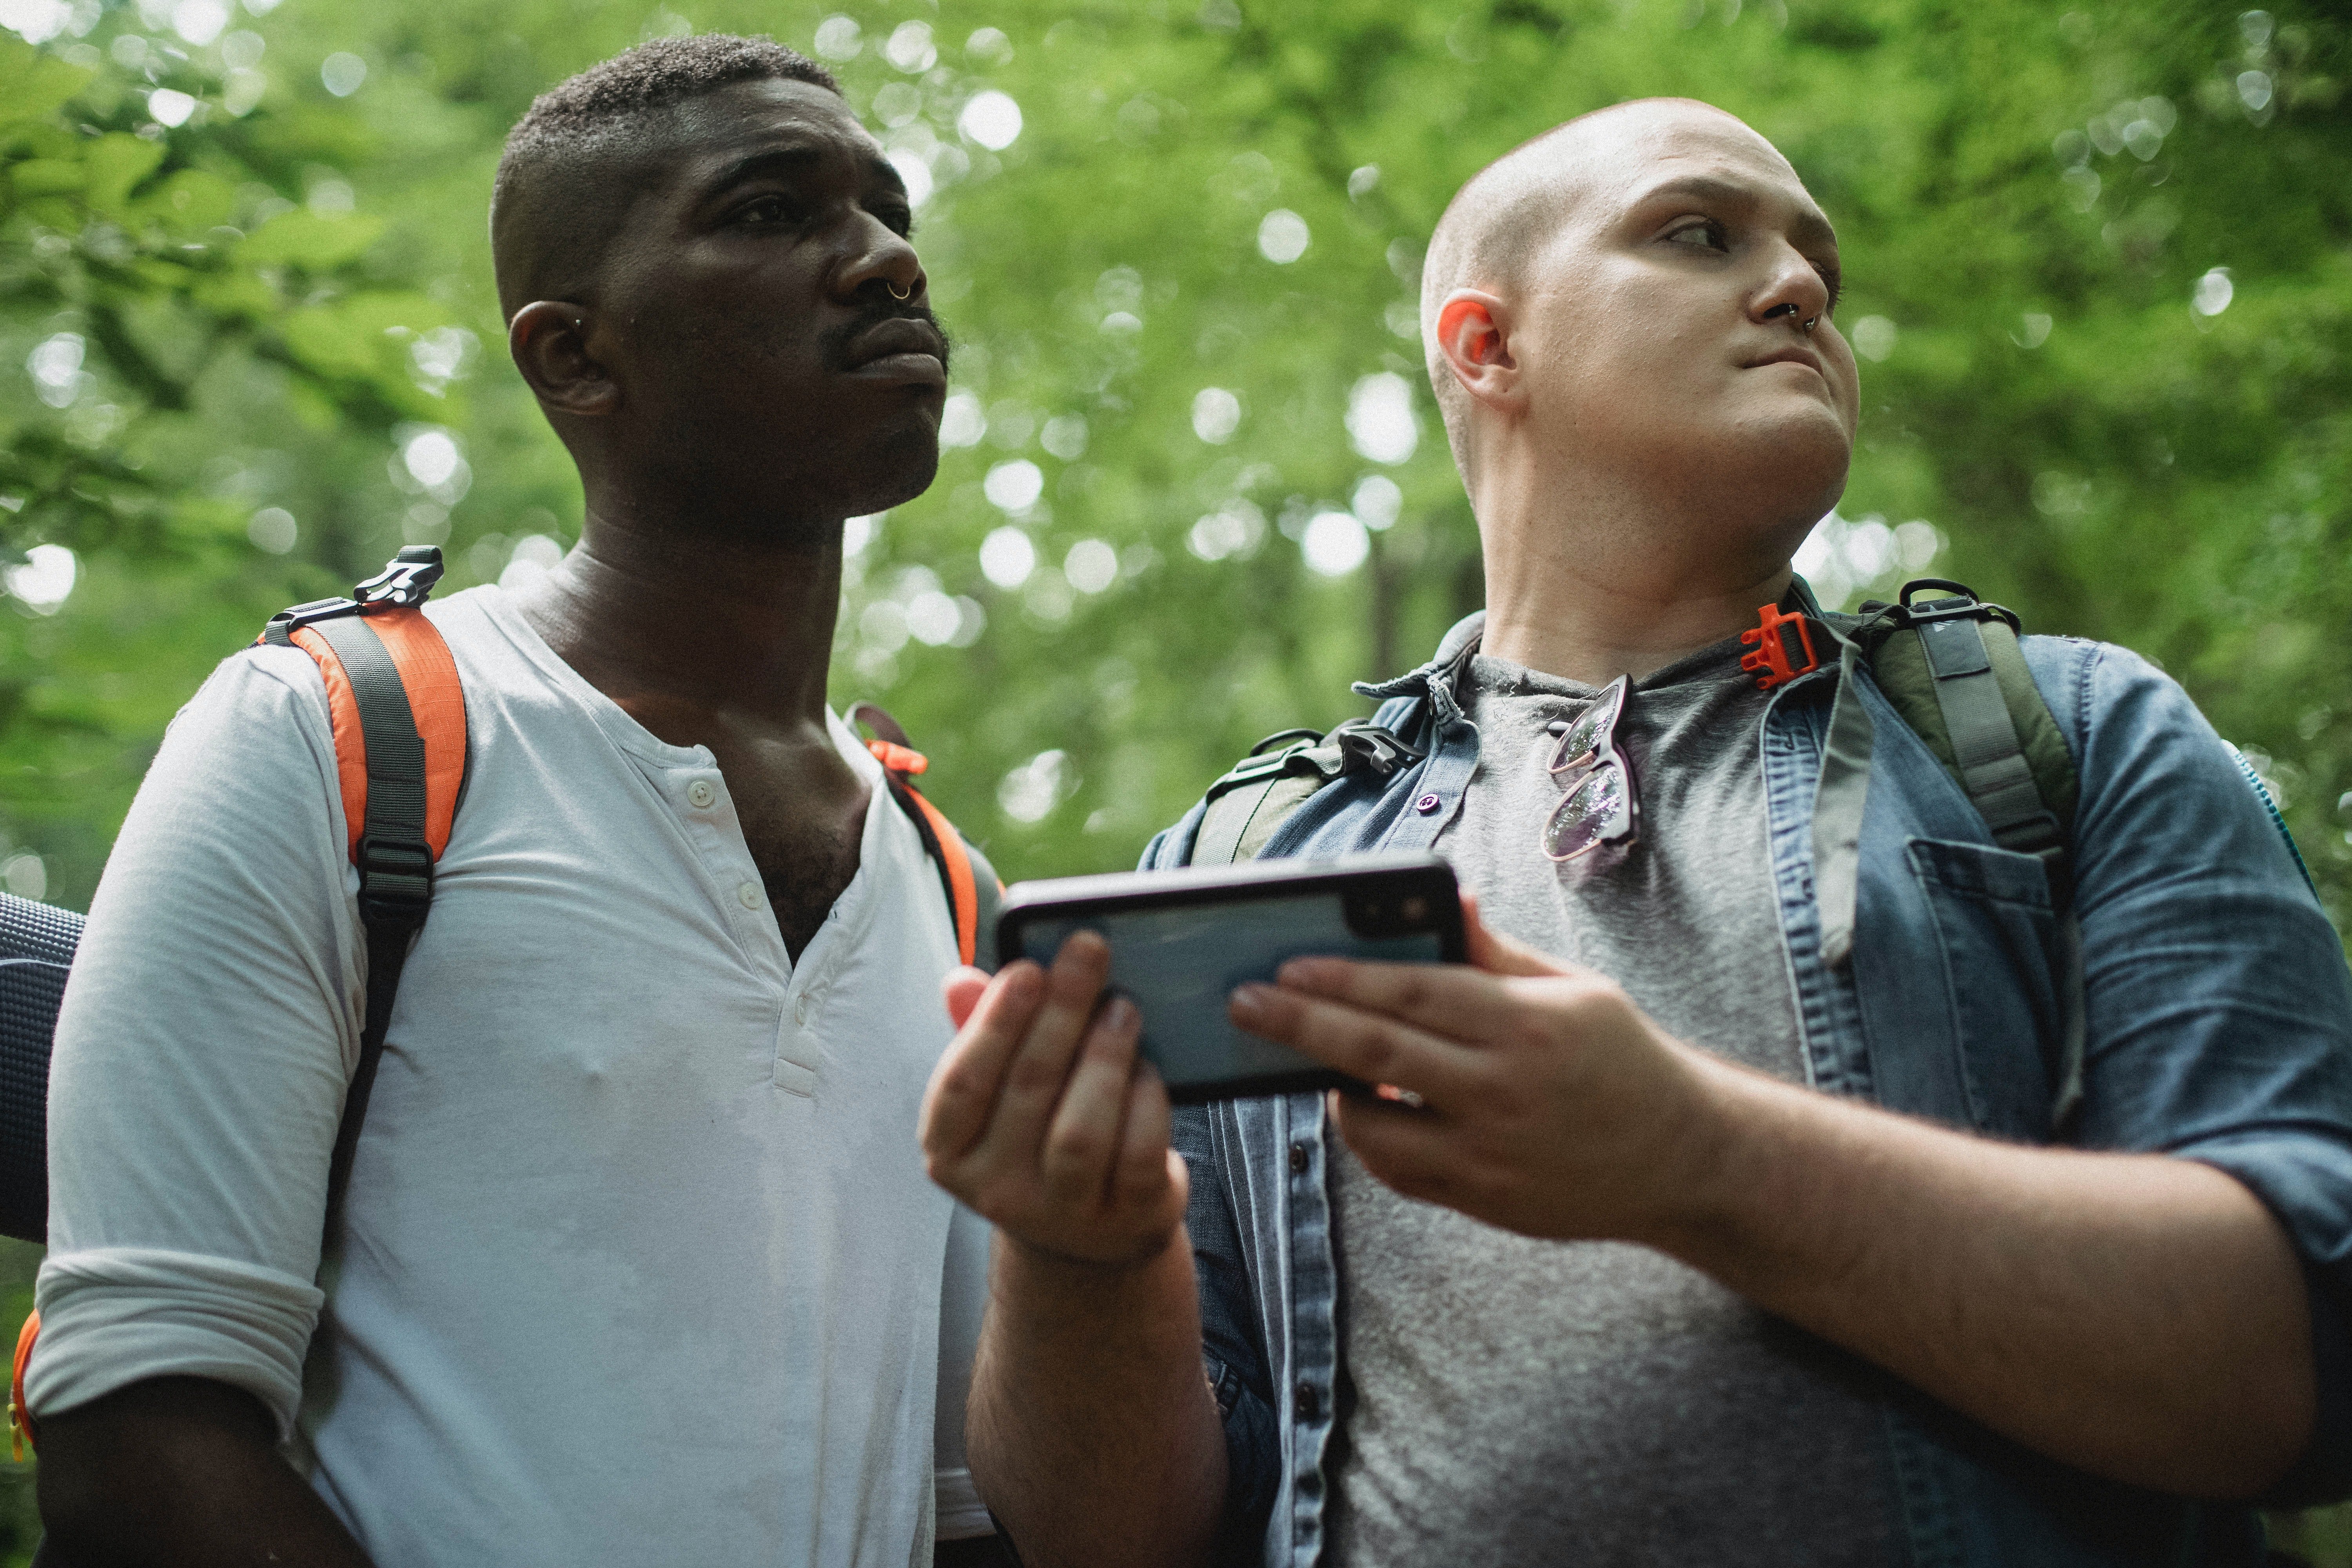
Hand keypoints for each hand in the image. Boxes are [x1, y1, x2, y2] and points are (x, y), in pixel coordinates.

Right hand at [921, 932, 1188, 1267]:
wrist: (1093, 1228)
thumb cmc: (1039, 1133)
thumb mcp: (1002, 1091)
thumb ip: (980, 1034)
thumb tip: (960, 980)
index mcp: (951, 1151)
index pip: (961, 1084)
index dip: (994, 1023)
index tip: (1028, 968)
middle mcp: (997, 1190)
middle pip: (1027, 1091)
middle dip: (1061, 1013)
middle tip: (1090, 954)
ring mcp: (1062, 1213)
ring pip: (1081, 1132)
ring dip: (1105, 1057)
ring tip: (1123, 1008)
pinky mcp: (1126, 1217)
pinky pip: (1138, 1155)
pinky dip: (1146, 1102)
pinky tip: (1149, 1067)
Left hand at [1226, 895, 1722, 1242]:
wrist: (1680, 1156)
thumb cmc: (1618, 1057)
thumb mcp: (1573, 988)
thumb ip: (1496, 954)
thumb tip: (1451, 899)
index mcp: (1526, 1024)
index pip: (1411, 992)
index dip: (1341, 978)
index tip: (1285, 967)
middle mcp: (1505, 1089)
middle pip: (1376, 1053)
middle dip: (1299, 1025)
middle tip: (1244, 1004)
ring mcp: (1492, 1153)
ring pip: (1375, 1125)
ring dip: (1331, 1090)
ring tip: (1313, 1062)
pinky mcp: (1486, 1201)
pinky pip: (1399, 1171)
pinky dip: (1368, 1139)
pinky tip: (1363, 1109)